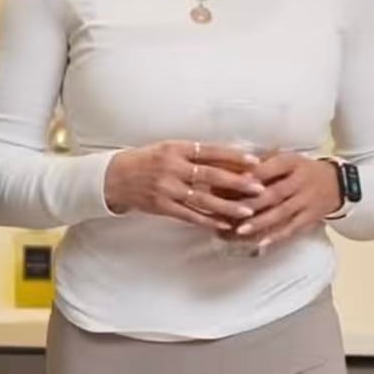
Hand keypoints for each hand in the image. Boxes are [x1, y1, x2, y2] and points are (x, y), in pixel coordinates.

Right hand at [103, 141, 265, 231]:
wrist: (114, 178)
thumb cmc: (145, 161)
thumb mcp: (167, 149)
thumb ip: (193, 153)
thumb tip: (228, 156)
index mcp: (175, 148)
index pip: (210, 151)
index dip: (233, 156)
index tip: (254, 161)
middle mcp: (171, 167)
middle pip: (210, 175)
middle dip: (237, 183)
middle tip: (259, 188)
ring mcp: (166, 188)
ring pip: (203, 199)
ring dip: (227, 206)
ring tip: (248, 211)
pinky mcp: (161, 206)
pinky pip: (189, 215)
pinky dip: (207, 220)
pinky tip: (223, 225)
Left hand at [228, 154, 342, 248]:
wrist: (338, 183)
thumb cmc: (301, 170)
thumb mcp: (288, 159)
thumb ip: (264, 163)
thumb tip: (233, 168)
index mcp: (293, 162)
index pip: (274, 166)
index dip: (256, 174)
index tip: (237, 180)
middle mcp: (301, 181)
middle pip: (276, 193)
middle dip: (253, 203)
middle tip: (231, 210)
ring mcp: (307, 201)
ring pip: (282, 213)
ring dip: (261, 222)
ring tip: (240, 230)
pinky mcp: (311, 217)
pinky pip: (292, 228)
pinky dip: (277, 236)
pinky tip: (261, 243)